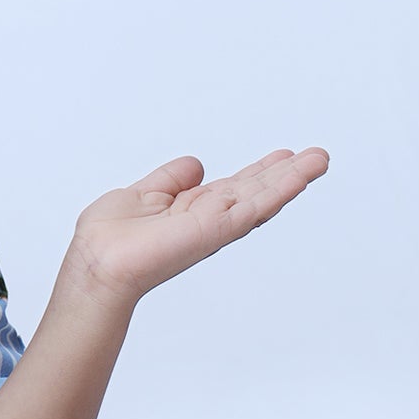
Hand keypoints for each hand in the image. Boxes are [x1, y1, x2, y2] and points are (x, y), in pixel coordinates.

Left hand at [66, 146, 329, 306]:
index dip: (259, 172)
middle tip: (318, 156)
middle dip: (286, 174)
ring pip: (262, 198)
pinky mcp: (216, 230)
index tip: (284, 155)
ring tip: (320, 159)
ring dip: (293, 179)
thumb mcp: (143, 193)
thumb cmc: (108, 238)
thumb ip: (170, 179)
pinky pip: (254, 207)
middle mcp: (209, 218)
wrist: (98, 262)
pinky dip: (278, 191)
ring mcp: (215, 225)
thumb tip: (195, 164)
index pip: (235, 187)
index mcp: (192, 209)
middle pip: (256, 192)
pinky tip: (299, 176)